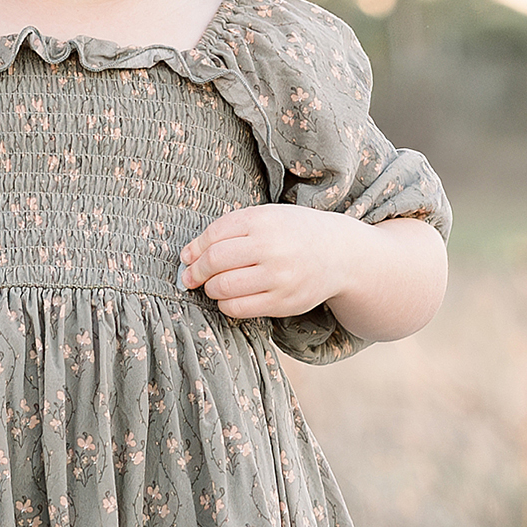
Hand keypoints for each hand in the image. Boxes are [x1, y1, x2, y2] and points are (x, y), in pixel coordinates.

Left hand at [178, 205, 361, 319]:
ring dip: (210, 288)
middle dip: (196, 272)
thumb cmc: (293, 233)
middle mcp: (272, 248)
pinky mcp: (283, 302)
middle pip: (214, 262)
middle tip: (193, 276)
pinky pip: (238, 308)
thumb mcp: (266, 217)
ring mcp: (279, 277)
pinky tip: (230, 297)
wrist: (339, 254)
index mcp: (265, 220)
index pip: (213, 235)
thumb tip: (187, 256)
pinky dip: (225, 304)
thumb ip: (228, 230)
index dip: (194, 249)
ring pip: (223, 288)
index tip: (188, 257)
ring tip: (215, 285)